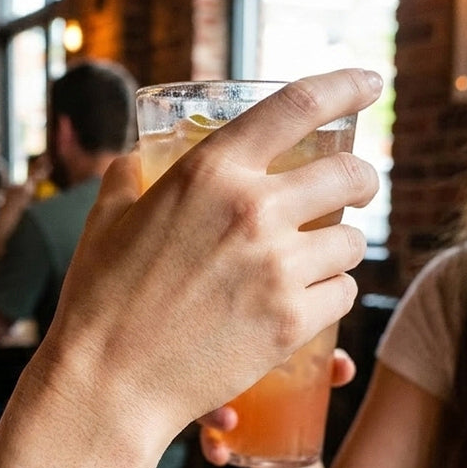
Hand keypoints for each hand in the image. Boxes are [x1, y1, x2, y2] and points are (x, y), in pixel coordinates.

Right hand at [36, 68, 381, 452]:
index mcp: (208, 171)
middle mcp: (252, 209)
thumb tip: (136, 158)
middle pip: (349, 175)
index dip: (344, 86)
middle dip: (360, 181)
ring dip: (341, 247)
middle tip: (353, 191)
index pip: (299, 105)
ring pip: (354, 242)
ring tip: (316, 260)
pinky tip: (304, 303)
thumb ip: (127, 178)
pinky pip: (344, 294)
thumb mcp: (104, 222)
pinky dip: (331, 296)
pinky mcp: (291, 321)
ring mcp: (277, 267)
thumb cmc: (98, 303)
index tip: (369, 83)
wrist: (107, 384)